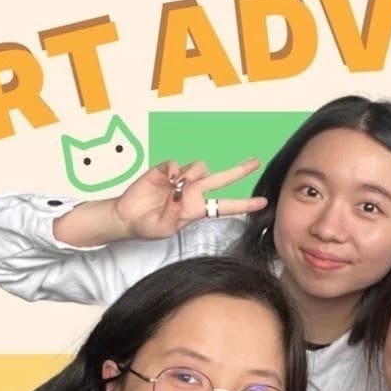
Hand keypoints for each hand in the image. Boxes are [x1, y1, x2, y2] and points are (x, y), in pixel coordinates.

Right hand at [108, 158, 268, 239]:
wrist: (126, 217)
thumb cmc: (148, 226)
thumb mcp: (164, 228)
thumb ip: (175, 215)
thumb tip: (181, 196)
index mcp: (198, 209)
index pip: (226, 206)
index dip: (244, 204)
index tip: (263, 202)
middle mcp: (193, 193)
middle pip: (221, 179)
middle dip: (239, 171)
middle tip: (255, 162)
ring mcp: (180, 180)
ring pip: (200, 168)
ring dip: (194, 173)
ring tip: (180, 183)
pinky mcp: (164, 171)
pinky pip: (176, 164)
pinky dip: (174, 169)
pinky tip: (168, 178)